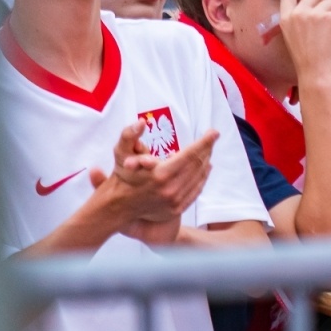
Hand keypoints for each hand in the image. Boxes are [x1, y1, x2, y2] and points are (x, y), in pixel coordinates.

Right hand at [90, 123, 217, 233]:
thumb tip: (141, 122)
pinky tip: (206, 168)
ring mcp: (176, 201)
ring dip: (206, 161)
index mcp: (161, 174)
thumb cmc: (121, 178)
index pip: (191, 154)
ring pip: (199, 177)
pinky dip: (203, 177)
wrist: (117, 208)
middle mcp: (171, 189)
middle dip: (207, 149)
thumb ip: (129, 136)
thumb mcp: (120, 154)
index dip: (204, 142)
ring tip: (208, 150)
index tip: (214, 132)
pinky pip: (196, 190)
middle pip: (197, 164)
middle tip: (211, 138)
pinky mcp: (177, 209)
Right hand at [278, 0, 330, 86]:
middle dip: (325, 6)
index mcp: (285, 20)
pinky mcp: (328, 17)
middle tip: (329, 25)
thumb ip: (303, 21)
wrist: (317, 77)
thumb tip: (318, 2)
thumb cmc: (310, 64)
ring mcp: (311, 14)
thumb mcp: (298, 39)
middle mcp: (296, 13)